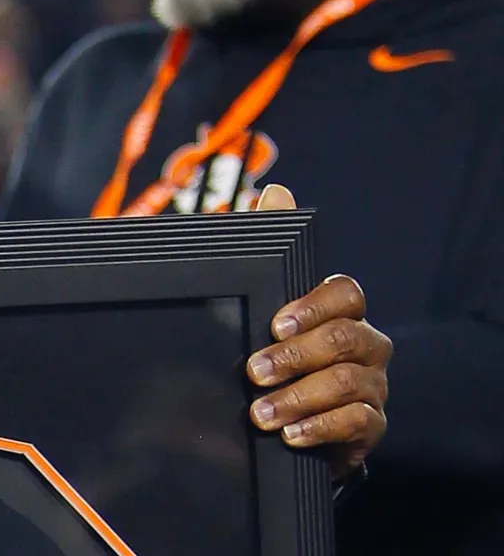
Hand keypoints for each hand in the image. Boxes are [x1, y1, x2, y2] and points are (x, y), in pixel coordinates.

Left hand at [244, 185, 391, 476]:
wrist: (281, 417)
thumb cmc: (271, 347)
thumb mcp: (257, 301)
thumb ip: (267, 247)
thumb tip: (277, 192)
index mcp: (339, 308)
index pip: (345, 293)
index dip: (313, 306)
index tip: (273, 324)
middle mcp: (365, 342)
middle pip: (345, 339)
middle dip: (297, 356)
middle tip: (254, 372)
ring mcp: (372, 384)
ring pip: (349, 383)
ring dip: (300, 398)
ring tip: (260, 413)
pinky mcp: (369, 425)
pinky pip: (356, 422)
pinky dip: (319, 427)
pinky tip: (289, 434)